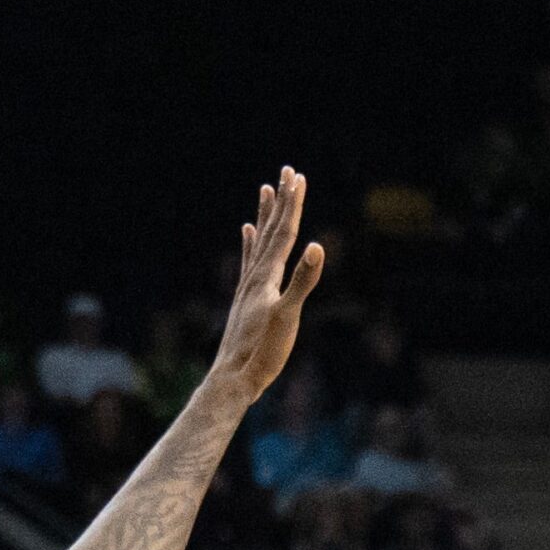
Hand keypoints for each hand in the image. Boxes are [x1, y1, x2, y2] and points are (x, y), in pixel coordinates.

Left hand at [209, 167, 325, 398]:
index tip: (299, 176)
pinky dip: (249, 243)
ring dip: (265, 216)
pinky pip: (249, 261)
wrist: (233, 378)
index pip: (284, 232)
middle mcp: (255, 275)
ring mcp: (248, 286)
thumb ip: (303, 281)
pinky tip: (246, 232)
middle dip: (282, 201)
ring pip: (258, 241)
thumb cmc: (263, 352)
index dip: (293, 205)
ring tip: (266, 190)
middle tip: (286, 171)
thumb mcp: (288, 316)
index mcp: (267, 276)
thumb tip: (317, 247)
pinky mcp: (245, 299)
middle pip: (271, 230)